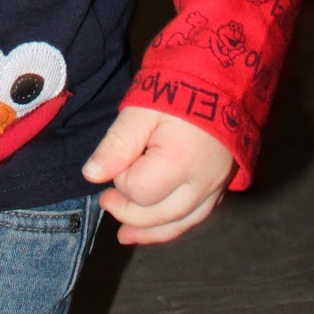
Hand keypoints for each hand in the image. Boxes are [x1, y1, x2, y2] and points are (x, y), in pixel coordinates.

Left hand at [83, 105, 236, 244]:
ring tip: (124, 234)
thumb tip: (91, 175)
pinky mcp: (222, 186)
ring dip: (149, 231)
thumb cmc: (177, 90)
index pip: (138, 189)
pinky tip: (156, 229)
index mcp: (180, 162)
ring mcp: (216, 187)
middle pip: (158, 215)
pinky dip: (174, 226)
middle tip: (105, 199)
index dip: (120, 178)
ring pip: (180, 223)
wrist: (220, 79)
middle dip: (127, 211)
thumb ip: (117, 145)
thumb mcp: (140, 111)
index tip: (119, 158)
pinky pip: (197, 217)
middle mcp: (202, 183)